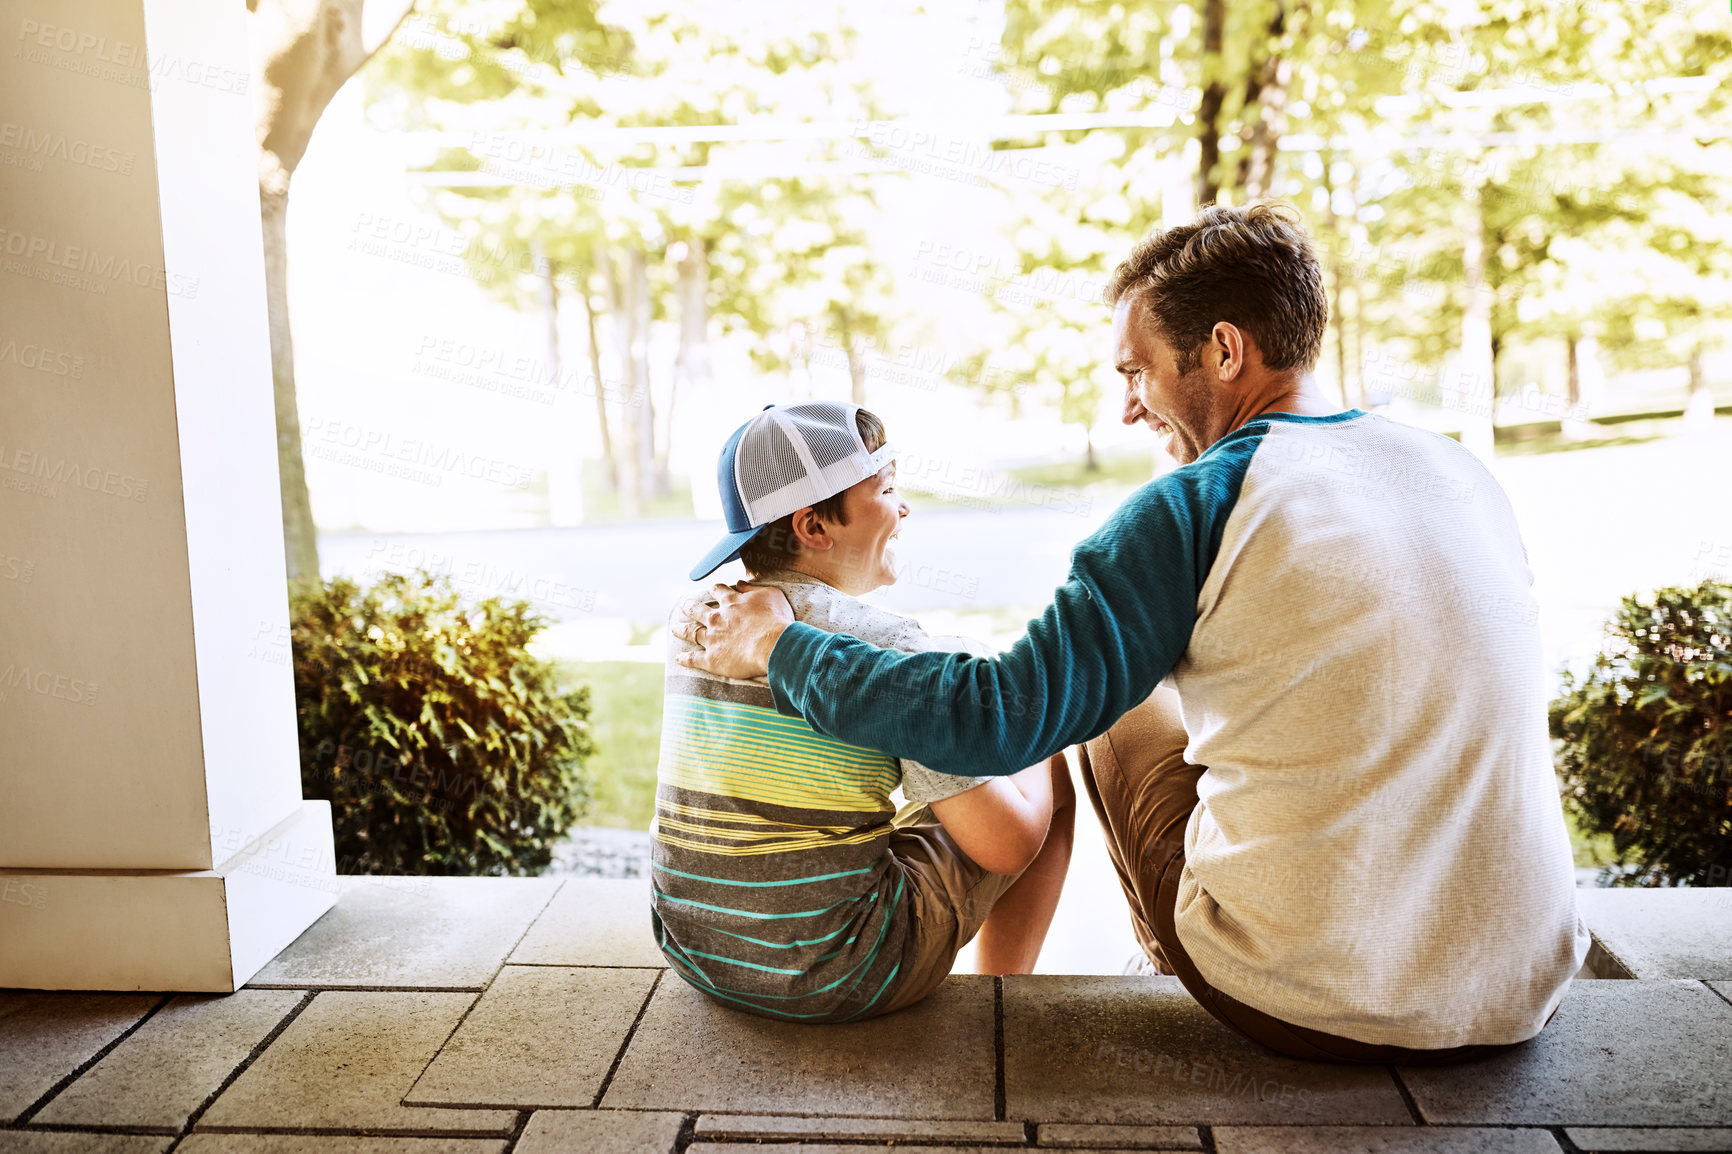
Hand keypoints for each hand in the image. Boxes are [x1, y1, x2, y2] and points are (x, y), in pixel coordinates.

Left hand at [672, 582, 794, 679]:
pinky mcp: (711, 659)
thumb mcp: (770, 594)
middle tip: (683, 605)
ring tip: (675, 629)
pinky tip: (678, 658)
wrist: (773, 644)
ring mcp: (712, 639)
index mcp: (731, 602)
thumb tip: (739, 583)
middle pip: (697, 610)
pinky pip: (694, 659)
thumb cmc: (776, 619)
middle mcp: (717, 619)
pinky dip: (685, 659)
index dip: (715, 590)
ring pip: (692, 632)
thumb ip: (752, 588)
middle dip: (689, 607)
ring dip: (682, 630)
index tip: (712, 590)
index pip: (718, 592)